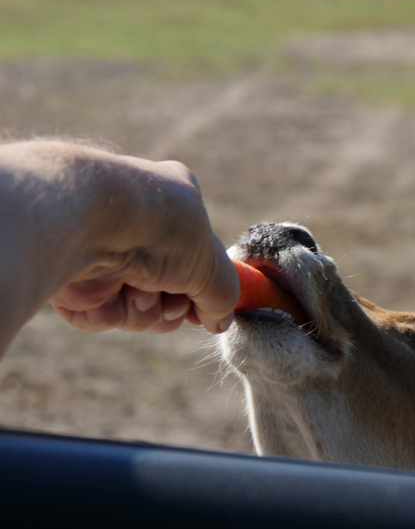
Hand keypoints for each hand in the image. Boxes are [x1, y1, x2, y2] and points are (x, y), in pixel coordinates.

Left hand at [46, 155, 238, 334]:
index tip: (208, 310)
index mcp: (174, 206)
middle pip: (169, 292)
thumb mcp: (210, 263)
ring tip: (137, 291)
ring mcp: (106, 254)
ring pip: (136, 308)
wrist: (92, 223)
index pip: (197, 258)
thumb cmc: (159, 230)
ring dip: (144, 309)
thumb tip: (220, 322)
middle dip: (172, 306)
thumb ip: (224, 295)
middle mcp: (139, 229)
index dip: (204, 289)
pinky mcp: (76, 279)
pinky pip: (102, 315)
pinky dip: (110, 312)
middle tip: (172, 303)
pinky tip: (109, 293)